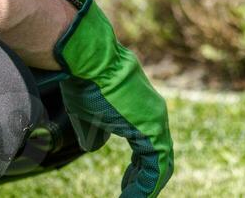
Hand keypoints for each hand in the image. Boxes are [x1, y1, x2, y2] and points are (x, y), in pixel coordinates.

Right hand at [52, 0, 172, 197]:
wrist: (87, 60)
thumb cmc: (84, 81)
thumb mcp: (87, 113)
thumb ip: (95, 131)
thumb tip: (93, 146)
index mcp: (142, 111)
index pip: (148, 148)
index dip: (138, 170)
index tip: (126, 185)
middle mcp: (155, 115)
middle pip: (157, 157)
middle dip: (142, 181)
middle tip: (129, 196)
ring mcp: (156, 121)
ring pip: (159, 164)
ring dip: (144, 187)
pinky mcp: (152, 128)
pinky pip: (156, 166)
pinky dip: (145, 186)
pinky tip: (131, 197)